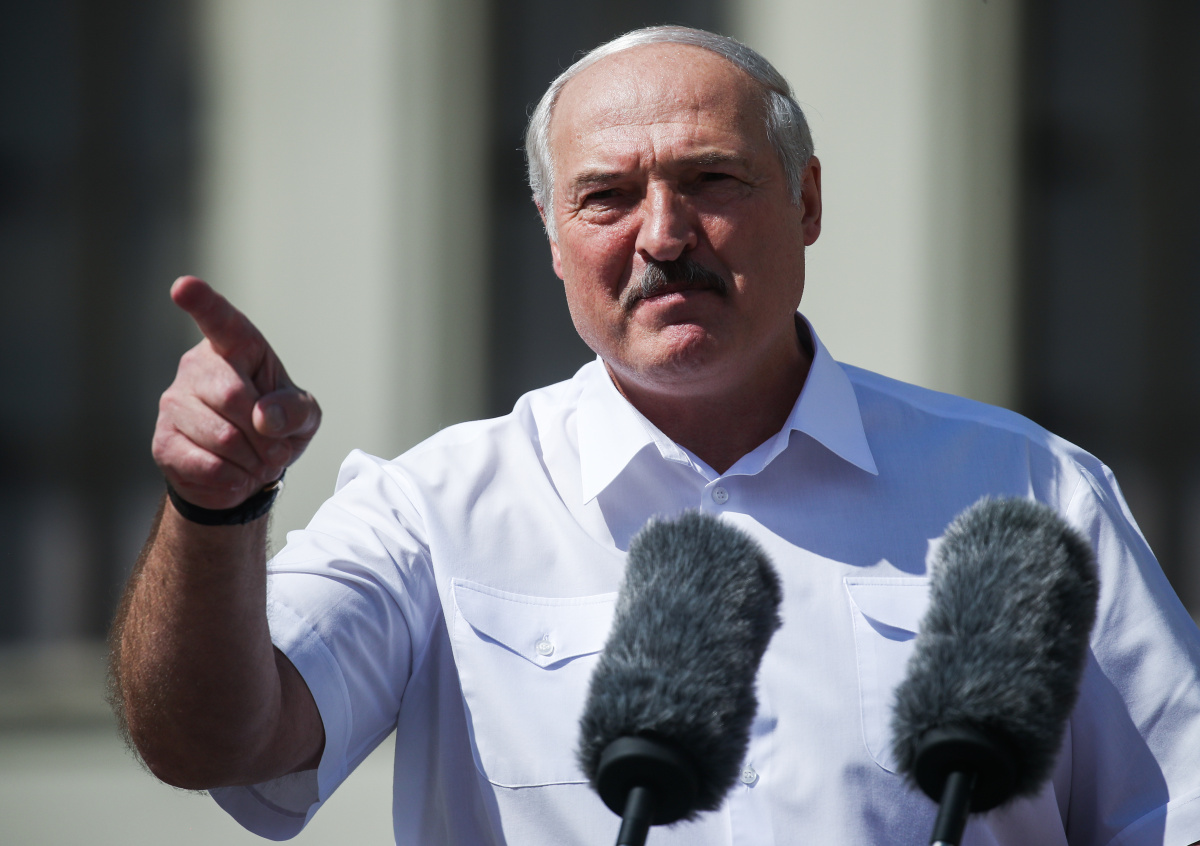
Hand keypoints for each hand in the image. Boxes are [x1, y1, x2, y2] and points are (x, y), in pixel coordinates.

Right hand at [152, 276, 320, 510]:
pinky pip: (205, 464)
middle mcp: (197, 367)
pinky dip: (233, 478)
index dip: (202, 302)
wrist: (247, 472)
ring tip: (257, 461)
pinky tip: (236, 474)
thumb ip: (294, 409)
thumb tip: (264, 416)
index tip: (184, 286)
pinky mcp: (163, 441)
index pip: (219, 320)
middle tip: (276, 450)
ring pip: (221, 436)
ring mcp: (174, 403)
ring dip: (252, 459)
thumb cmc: (276, 428)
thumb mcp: (304, 416)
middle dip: (265, 433)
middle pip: (232, 395)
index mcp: (236, 348)